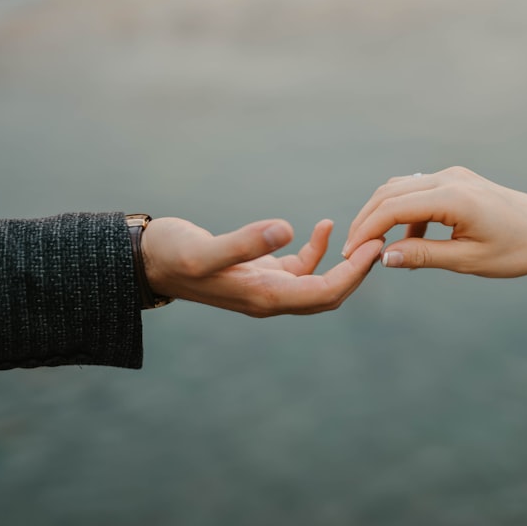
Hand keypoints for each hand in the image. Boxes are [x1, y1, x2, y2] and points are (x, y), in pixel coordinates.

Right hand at [141, 217, 383, 315]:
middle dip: (359, 270)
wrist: (145, 261)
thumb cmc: (170, 255)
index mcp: (264, 297)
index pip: (324, 293)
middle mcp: (270, 299)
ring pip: (319, 282)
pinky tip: (323, 226)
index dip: (355, 273)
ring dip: (344, 260)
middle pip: (330, 294)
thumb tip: (286, 229)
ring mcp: (267, 288)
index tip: (376, 245)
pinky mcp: (260, 273)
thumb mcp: (203, 249)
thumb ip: (243, 243)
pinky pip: (300, 268)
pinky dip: (318, 250)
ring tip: (363, 231)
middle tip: (381, 238)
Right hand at [344, 166, 526, 276]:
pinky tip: (408, 241)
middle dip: (366, 220)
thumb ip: (424, 256)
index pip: (392, 208)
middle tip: (352, 251)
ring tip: (374, 247)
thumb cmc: (519, 250)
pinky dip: (403, 212)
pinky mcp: (457, 180)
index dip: (366, 230)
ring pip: (400, 188)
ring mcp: (453, 176)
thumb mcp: (469, 260)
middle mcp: (449, 179)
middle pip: (389, 192)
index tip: (350, 254)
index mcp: (452, 198)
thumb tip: (383, 257)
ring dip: (382, 214)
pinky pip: (418, 191)